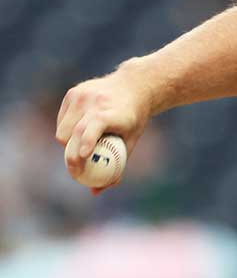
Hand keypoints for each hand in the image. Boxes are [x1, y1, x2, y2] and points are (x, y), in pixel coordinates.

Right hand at [55, 68, 152, 192]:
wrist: (134, 86)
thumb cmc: (134, 119)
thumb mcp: (132, 141)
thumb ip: (117, 165)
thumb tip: (96, 191)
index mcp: (112, 111)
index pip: (94, 126)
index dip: (86, 140)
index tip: (82, 157)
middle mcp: (95, 101)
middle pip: (73, 133)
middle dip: (70, 155)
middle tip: (76, 171)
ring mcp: (82, 95)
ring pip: (62, 130)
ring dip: (68, 144)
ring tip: (84, 146)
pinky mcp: (72, 93)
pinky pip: (62, 121)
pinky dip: (67, 130)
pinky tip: (81, 129)